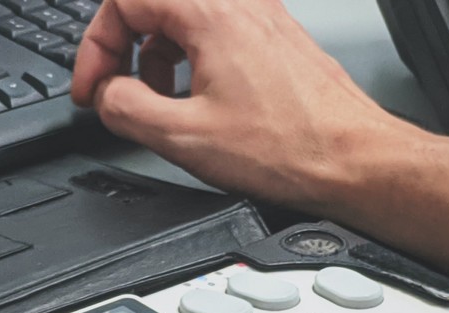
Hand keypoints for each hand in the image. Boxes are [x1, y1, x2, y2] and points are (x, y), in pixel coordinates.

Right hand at [71, 0, 417, 205]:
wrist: (354, 161)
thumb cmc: (291, 148)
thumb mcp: (183, 137)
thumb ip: (125, 108)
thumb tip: (107, 96)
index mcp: (211, 13)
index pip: (124, 0)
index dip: (96, 47)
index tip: (94, 87)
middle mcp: (239, 4)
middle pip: (153, 4)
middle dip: (123, 49)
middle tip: (114, 92)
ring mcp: (260, 18)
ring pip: (182, 18)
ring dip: (155, 57)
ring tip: (156, 102)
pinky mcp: (273, 39)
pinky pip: (213, 32)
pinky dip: (189, 60)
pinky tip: (194, 101)